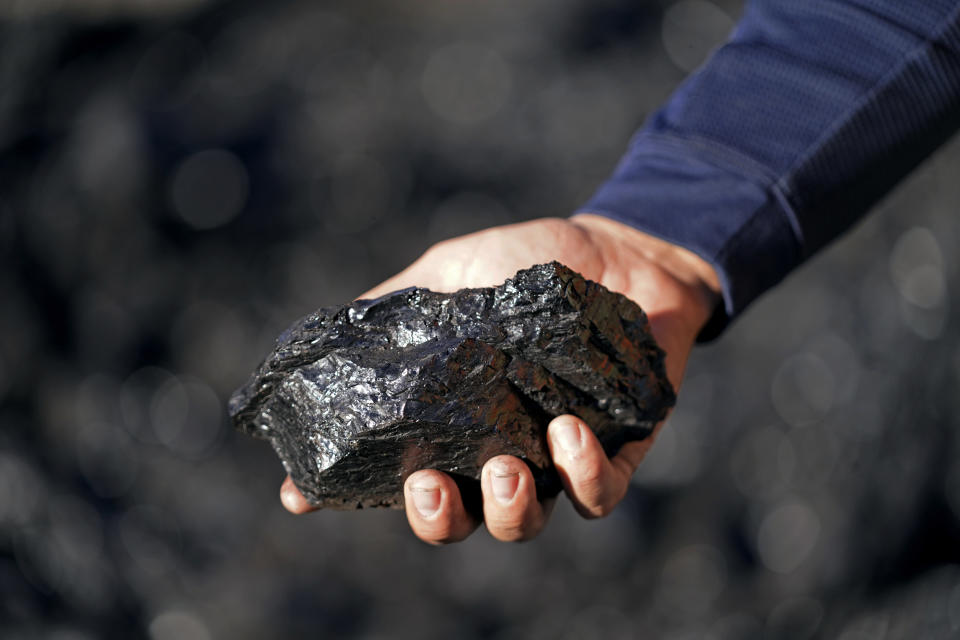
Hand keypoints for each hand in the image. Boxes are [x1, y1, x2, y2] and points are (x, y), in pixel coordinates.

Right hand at [280, 214, 720, 542]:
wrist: (619, 249)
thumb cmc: (528, 262)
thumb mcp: (450, 273)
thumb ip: (400, 308)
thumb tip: (324, 339)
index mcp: (450, 420)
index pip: (391, 470)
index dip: (345, 493)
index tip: (301, 495)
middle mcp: (495, 450)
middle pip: (457, 519)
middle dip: (436, 518)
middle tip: (429, 486)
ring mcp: (553, 459)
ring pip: (523, 523)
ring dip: (507, 509)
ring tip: (504, 469)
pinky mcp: (615, 453)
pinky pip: (597, 495)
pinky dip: (581, 476)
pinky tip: (567, 430)